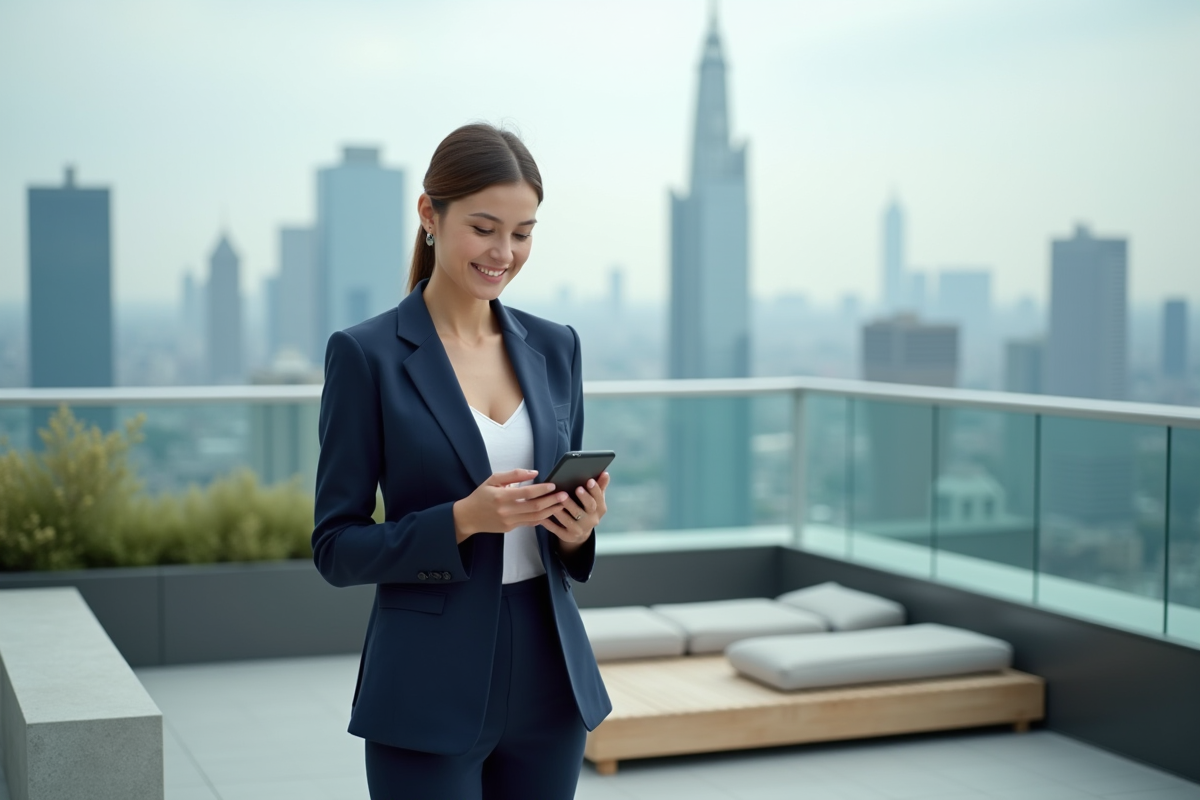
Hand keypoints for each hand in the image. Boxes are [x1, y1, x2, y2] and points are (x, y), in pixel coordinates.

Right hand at [453, 469, 568, 543]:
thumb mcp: (493, 479)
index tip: (553, 485)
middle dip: (552, 501)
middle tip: (564, 495)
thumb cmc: (481, 495)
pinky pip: (529, 523)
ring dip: (550, 511)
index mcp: (501, 496)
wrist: (468, 517)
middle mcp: (506, 511)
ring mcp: (509, 521)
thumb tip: (534, 472)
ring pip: (535, 517)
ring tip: (562, 504)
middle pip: (534, 506)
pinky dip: (541, 518)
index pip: (527, 493)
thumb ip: (514, 474)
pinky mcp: (510, 528)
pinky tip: (550, 512)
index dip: (542, 489)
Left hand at [543, 472, 609, 553]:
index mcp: (599, 509)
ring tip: (557, 499)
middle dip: (582, 498)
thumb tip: (605, 473)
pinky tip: (542, 516)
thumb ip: (599, 486)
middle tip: (577, 488)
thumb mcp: (595, 500)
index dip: (595, 490)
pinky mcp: (567, 536)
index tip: (590, 480)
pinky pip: (557, 530)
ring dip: (563, 510)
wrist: (580, 533)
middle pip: (588, 509)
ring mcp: (579, 530)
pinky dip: (549, 523)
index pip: (599, 499)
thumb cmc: (586, 510)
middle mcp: (591, 520)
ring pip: (570, 520)